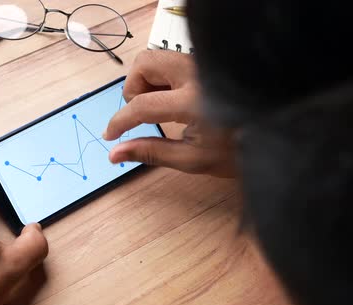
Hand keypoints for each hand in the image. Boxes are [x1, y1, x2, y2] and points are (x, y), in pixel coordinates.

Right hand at [103, 50, 235, 177]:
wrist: (279, 136)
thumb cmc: (241, 151)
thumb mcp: (193, 159)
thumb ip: (150, 152)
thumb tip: (115, 154)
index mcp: (194, 102)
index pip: (142, 104)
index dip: (120, 121)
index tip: (111, 134)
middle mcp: (197, 74)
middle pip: (144, 63)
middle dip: (133, 89)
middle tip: (140, 114)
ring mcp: (203, 65)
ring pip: (157, 58)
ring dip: (147, 81)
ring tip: (159, 108)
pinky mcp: (207, 64)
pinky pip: (173, 62)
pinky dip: (163, 79)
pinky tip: (174, 102)